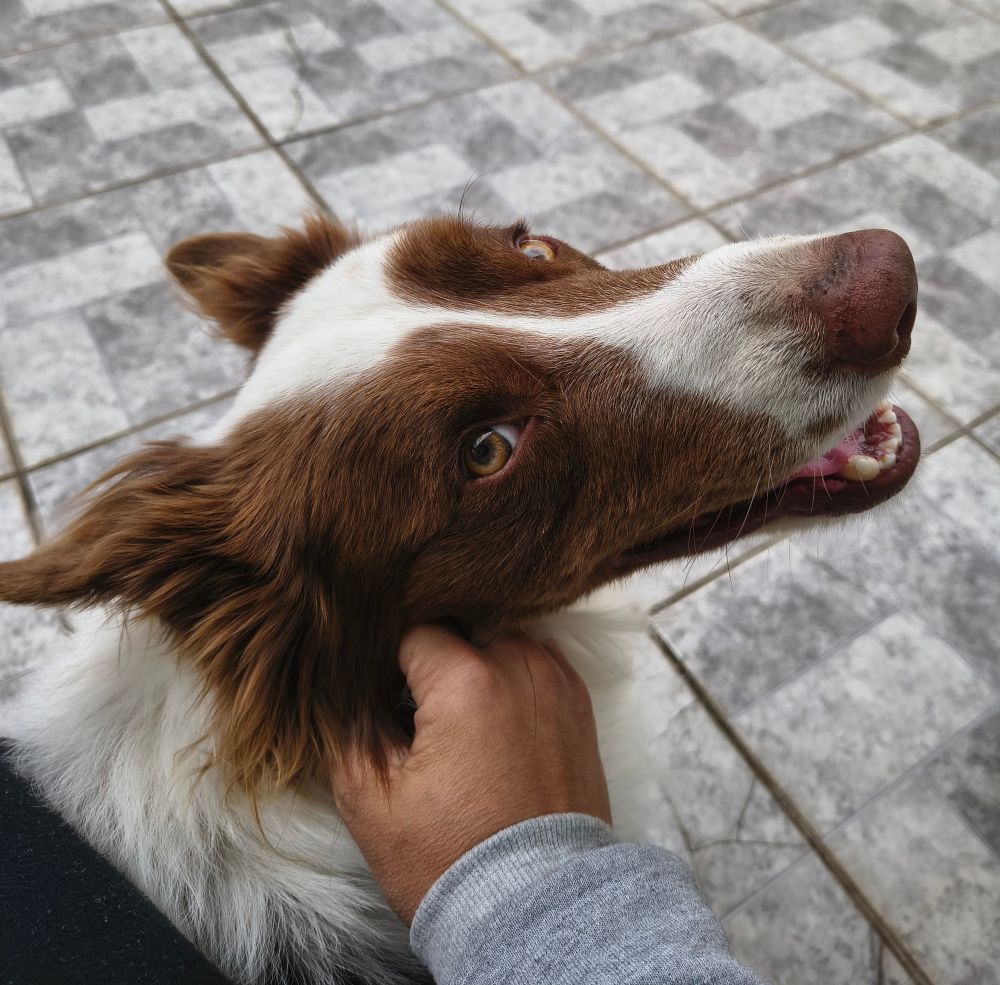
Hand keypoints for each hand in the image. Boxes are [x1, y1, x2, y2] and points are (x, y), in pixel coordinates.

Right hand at [331, 625, 611, 924]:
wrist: (534, 905)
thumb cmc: (451, 859)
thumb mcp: (370, 799)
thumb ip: (346, 726)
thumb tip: (341, 684)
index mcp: (468, 680)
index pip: (411, 631)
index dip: (386, 660)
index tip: (382, 696)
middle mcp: (521, 665)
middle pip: (460, 626)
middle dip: (433, 656)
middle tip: (416, 706)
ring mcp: (556, 681)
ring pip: (500, 637)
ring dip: (475, 661)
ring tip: (455, 716)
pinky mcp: (578, 703)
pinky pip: (534, 662)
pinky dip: (510, 677)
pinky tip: (491, 721)